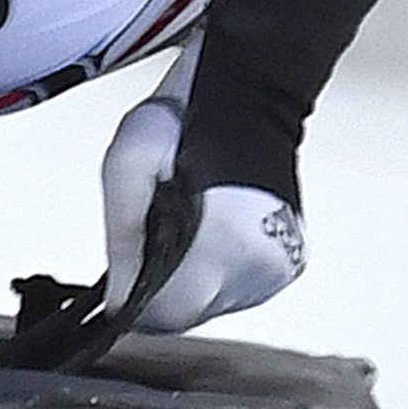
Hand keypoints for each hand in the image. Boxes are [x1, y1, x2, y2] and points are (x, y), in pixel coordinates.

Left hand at [101, 64, 305, 332]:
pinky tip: (208, 229)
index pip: (171, 316)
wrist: (245, 92)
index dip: (137, 303)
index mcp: (227, 244)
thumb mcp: (128, 166)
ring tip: (185, 223)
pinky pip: (237, 289)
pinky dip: (216, 270)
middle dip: (162, 287)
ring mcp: (280, 267)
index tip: (124, 279)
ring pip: (214, 304)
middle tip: (154, 234)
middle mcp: (262, 265)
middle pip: (191, 314)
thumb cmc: (189, 117)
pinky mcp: (289, 263)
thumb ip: (122, 239)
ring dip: (190, 279)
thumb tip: (118, 298)